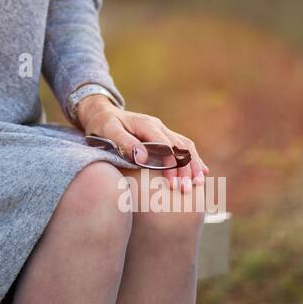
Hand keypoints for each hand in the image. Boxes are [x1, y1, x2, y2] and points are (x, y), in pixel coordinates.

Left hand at [75, 95, 208, 191]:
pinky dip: (193, 159)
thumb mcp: (108, 131)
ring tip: (199, 183)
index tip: (173, 183)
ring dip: (193, 164)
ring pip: (185, 146)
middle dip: (186, 169)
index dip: (171, 164)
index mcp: (146, 124)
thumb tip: (143, 157)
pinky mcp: (162, 136)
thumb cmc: (102, 124)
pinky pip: (182, 146)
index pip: (165, 146)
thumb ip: (125, 142)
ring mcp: (162, 130)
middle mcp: (158, 126)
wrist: (101, 113)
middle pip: (179, 147)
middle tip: (186, 190)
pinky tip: (201, 171)